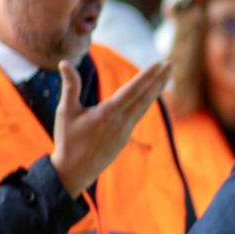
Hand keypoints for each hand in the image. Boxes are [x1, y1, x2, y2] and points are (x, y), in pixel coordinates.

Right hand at [49, 60, 171, 196]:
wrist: (74, 172)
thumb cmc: (68, 141)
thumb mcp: (65, 112)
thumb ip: (70, 86)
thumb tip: (64, 62)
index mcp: (108, 114)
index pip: (132, 90)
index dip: (148, 75)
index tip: (161, 63)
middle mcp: (121, 122)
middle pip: (145, 96)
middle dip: (159, 79)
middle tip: (171, 63)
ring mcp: (126, 131)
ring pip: (144, 106)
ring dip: (155, 89)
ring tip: (166, 75)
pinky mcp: (125, 137)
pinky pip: (138, 115)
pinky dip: (146, 102)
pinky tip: (151, 95)